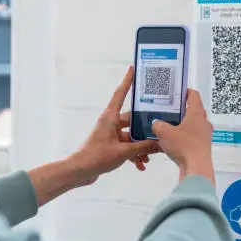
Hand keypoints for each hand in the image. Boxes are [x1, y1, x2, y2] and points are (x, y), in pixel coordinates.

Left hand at [67, 67, 160, 184]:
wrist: (79, 172)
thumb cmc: (97, 157)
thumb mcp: (124, 152)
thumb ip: (143, 147)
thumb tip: (161, 144)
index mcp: (110, 117)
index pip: (120, 94)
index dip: (127, 81)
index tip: (133, 69)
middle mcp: (110, 122)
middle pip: (132, 120)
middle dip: (145, 130)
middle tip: (160, 132)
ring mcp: (110, 134)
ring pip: (131, 136)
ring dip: (140, 147)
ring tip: (149, 158)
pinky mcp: (110, 146)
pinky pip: (126, 146)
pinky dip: (134, 155)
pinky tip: (141, 166)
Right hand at [151, 89, 214, 184]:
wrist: (196, 168)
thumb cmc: (183, 145)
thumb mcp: (164, 132)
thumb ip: (158, 125)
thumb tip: (157, 124)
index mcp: (197, 113)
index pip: (194, 96)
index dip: (185, 91)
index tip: (176, 92)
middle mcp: (203, 122)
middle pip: (194, 110)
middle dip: (181, 109)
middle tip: (168, 110)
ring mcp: (205, 136)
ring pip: (193, 125)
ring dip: (182, 124)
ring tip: (168, 126)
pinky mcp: (202, 147)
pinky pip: (192, 137)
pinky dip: (183, 137)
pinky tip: (172, 142)